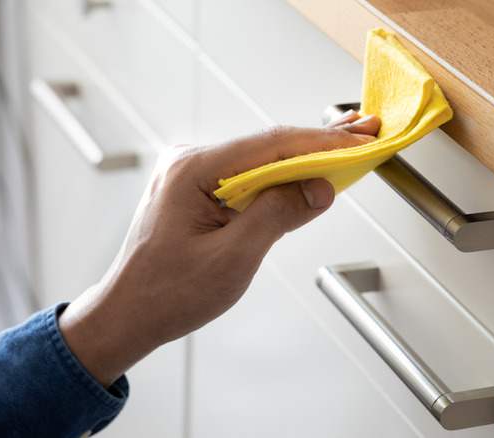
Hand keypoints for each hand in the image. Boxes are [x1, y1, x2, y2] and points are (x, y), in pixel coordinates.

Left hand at [58, 115, 379, 387]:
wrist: (129, 314)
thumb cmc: (166, 292)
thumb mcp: (231, 259)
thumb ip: (277, 216)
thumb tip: (318, 188)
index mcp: (192, 170)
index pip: (271, 145)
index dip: (322, 144)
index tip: (357, 142)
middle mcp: (191, 161)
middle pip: (270, 146)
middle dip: (321, 143)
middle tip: (364, 134)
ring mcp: (195, 173)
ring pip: (263, 160)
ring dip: (306, 158)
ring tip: (348, 147)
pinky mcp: (202, 189)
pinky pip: (252, 176)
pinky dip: (285, 176)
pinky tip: (311, 170)